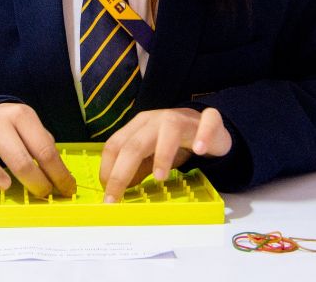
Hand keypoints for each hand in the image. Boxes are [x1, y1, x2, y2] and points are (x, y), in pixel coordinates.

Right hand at [0, 102, 76, 198]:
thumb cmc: (17, 129)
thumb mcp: (34, 131)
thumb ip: (45, 148)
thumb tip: (64, 179)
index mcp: (23, 115)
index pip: (44, 150)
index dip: (58, 174)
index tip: (67, 190)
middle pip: (19, 157)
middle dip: (36, 181)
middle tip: (44, 194)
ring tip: (6, 187)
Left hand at [98, 107, 231, 202]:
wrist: (205, 126)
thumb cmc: (174, 142)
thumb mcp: (150, 155)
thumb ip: (135, 169)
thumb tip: (118, 190)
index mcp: (139, 126)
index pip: (115, 145)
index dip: (108, 170)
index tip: (107, 194)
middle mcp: (156, 120)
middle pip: (135, 144)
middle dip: (122, 172)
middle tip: (117, 196)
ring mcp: (182, 118)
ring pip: (169, 130)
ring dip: (162, 154)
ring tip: (160, 178)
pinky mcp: (208, 121)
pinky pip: (207, 123)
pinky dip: (203, 136)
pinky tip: (200, 150)